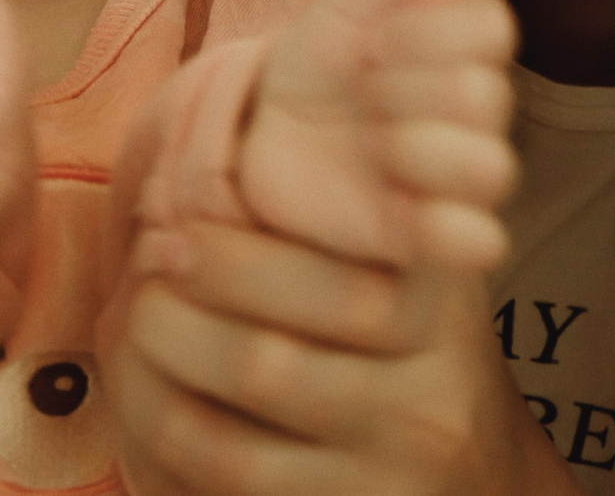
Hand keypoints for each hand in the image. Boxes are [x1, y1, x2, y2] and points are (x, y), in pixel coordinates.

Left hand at [104, 223, 579, 495]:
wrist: (483, 480)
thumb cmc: (422, 352)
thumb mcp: (419, 273)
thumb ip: (357, 213)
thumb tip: (209, 153)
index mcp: (442, 318)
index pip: (330, 280)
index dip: (230, 257)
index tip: (173, 224)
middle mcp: (424, 408)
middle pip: (263, 364)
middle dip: (173, 315)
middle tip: (144, 272)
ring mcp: (384, 481)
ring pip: (226, 446)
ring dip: (150, 383)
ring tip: (131, 330)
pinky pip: (224, 493)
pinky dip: (163, 447)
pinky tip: (147, 402)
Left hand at [239, 0, 519, 268]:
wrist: (271, 136)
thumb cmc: (322, 65)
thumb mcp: (339, 8)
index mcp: (463, 46)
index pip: (492, 25)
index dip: (428, 29)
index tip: (369, 40)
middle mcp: (476, 110)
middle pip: (484, 95)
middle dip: (404, 88)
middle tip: (360, 89)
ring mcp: (458, 175)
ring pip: (492, 168)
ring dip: (418, 150)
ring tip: (373, 147)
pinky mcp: (435, 235)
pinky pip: (482, 242)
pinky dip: (445, 228)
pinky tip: (397, 206)